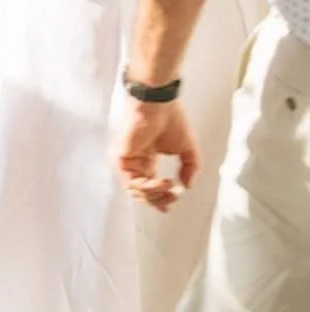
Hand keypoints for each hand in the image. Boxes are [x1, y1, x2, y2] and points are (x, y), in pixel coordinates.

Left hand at [112, 96, 198, 211]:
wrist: (159, 105)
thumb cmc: (172, 121)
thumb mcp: (188, 151)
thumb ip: (190, 169)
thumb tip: (186, 186)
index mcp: (147, 159)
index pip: (150, 186)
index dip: (159, 200)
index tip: (170, 206)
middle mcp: (136, 161)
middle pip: (142, 193)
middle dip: (160, 200)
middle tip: (174, 196)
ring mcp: (127, 159)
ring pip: (136, 190)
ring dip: (155, 194)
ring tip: (169, 187)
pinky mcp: (120, 157)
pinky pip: (130, 181)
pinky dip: (147, 187)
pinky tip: (161, 182)